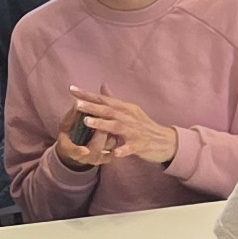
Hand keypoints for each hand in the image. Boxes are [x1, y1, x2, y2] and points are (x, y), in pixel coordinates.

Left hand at [68, 89, 182, 166]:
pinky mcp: (140, 145)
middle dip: (92, 107)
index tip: (72, 89)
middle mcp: (129, 117)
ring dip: (102, 124)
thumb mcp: (130, 110)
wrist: (166, 141)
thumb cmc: (144, 126)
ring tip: (87, 122)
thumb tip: (103, 85)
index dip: (88, 94)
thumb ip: (114, 100)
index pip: (104, 99)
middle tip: (76, 104)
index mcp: (125, 108)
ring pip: (117, 126)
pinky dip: (123, 149)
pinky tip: (114, 153)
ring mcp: (135, 131)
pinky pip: (130, 147)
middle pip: (108, 110)